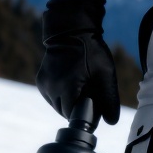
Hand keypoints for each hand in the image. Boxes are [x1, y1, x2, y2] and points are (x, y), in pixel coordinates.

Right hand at [36, 1, 119, 123]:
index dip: (86, 113)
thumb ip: (109, 99)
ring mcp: (44, 84)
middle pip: (65, 112)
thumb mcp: (105, 75)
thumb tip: (111, 121)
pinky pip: (51, 96)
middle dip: (77, 107)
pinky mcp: (41, 80)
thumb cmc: (91, 51)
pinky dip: (61, 94)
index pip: (74, 116)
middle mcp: (50, 89)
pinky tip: (71, 83)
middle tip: (89, 92)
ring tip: (80, 86)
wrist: (71, 30)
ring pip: (57, 105)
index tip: (94, 103)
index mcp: (65, 89)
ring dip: (68, 101)